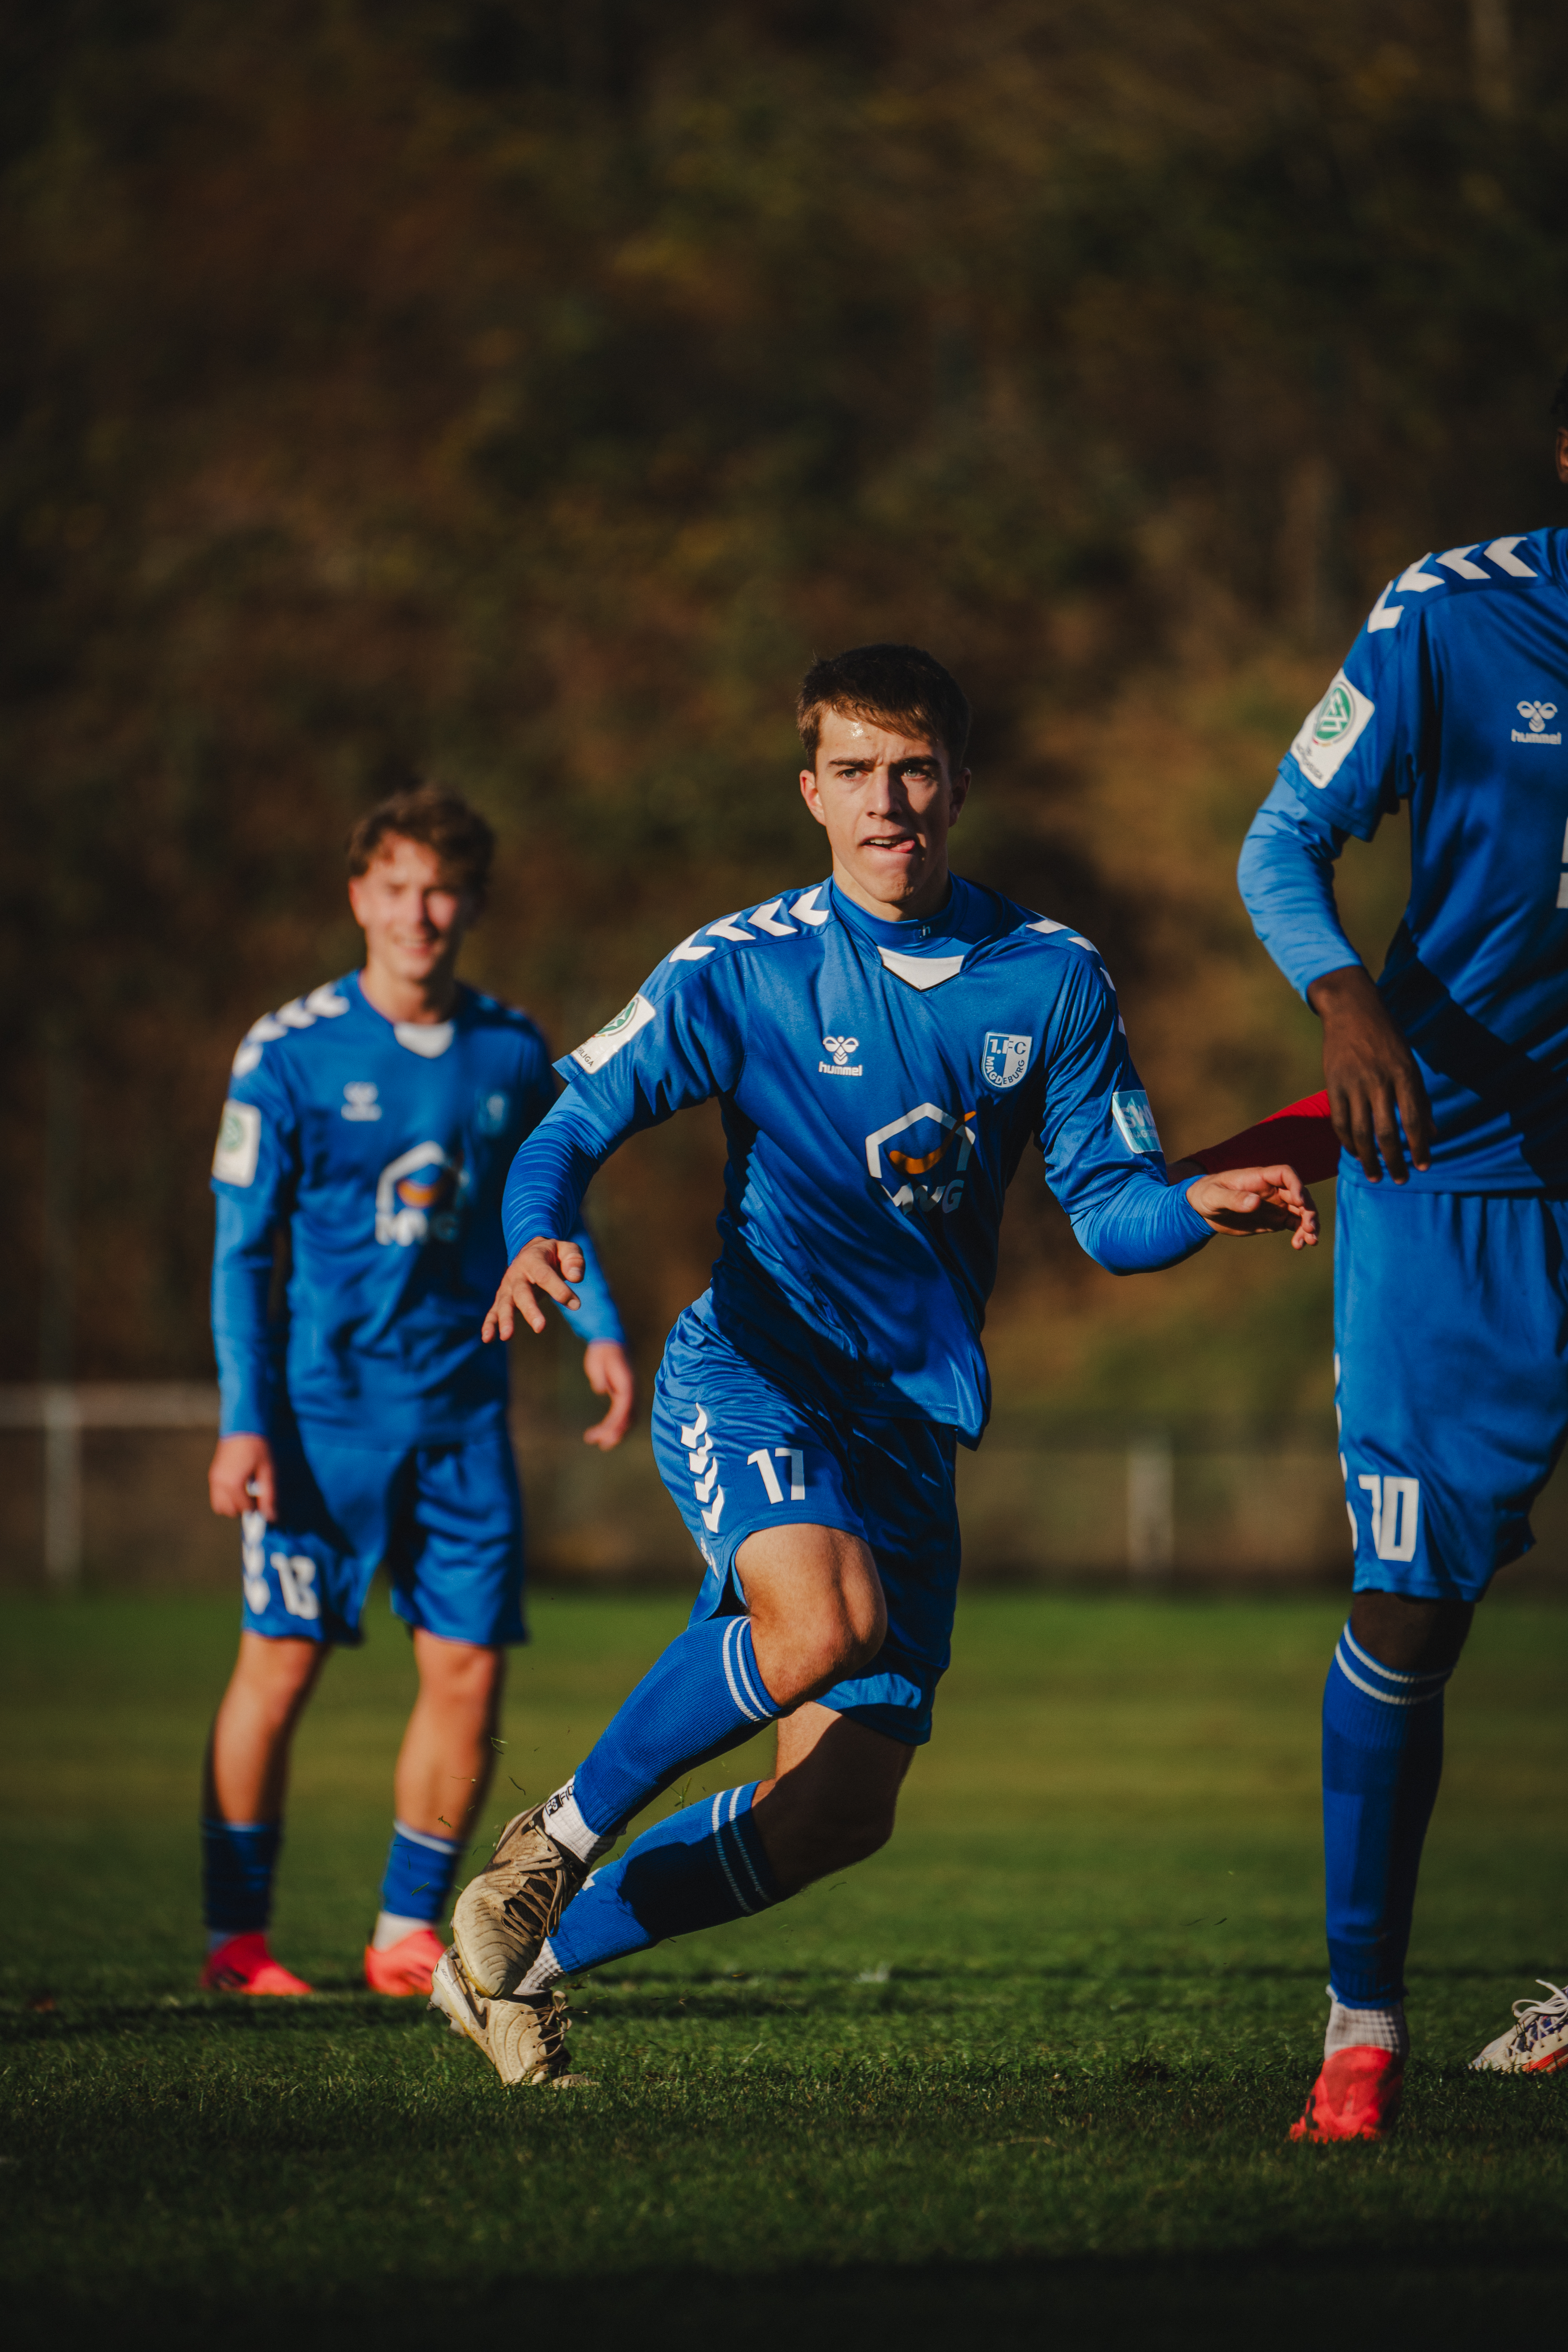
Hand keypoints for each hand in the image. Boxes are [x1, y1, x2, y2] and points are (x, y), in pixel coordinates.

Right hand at [209, 1432, 275, 1518]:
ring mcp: (214, 1478)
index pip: (245, 1508)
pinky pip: (216, 1494)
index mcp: (233, 1484)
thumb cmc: (259, 1447)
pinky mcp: (213, 1474)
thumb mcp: (268, 1471)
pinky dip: (227, 1496)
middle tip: (256, 1495)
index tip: (265, 1498)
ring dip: (233, 1504)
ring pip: (220, 1505)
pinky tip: (240, 1485)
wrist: (244, 1424)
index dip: (258, 1506)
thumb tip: (272, 1517)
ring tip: (247, 1492)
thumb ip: (269, 1496)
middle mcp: (219, 1483)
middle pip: (229, 1511)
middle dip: (243, 1507)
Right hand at [482, 1237, 584, 1342]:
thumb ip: (574, 1260)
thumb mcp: (567, 1250)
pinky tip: (488, 1339)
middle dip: (530, 1310)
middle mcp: (517, 1273)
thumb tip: (576, 1278)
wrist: (531, 1251)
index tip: (575, 1304)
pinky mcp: (502, 1297)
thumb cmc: (554, 1254)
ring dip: (505, 1320)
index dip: (559, 1290)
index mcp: (534, 1260)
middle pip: (522, 1292)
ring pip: (505, 1303)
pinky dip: (489, 1324)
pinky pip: (494, 1311)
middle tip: (540, 1328)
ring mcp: (507, 1286)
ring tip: (507, 1337)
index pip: (545, 1275)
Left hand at [580, 1340, 635, 1450]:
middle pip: (628, 1417)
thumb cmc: (602, 1352)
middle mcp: (632, 1391)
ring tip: (598, 1442)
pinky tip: (603, 1431)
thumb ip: (600, 1376)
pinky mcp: (623, 1396)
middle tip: (600, 1443)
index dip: (617, 1423)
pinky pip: (623, 1415)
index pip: (624, 1408)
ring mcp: (629, 1394)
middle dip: (616, 1433)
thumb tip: (601, 1389)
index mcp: (627, 1383)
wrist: (609, 1342)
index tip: (604, 1434)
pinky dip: (615, 1425)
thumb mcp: (597, 1361)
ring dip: (616, 1432)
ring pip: (627, 1419)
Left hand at [1184, 1164, 1318, 1247]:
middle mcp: (1272, 1189)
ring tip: (1309, 1241)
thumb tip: (1256, 1202)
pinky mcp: (1275, 1219)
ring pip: (1302, 1211)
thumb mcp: (1214, 1197)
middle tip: (1309, 1228)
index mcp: (1259, 1177)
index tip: (1300, 1201)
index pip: (1285, 1174)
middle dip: (1309, 1210)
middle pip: (1300, 1194)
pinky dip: (1301, 1233)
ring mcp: (1276, 1204)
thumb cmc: (1206, 1195)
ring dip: (1309, 1224)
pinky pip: (1294, 1224)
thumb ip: (1234, 1199)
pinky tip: (1300, 1245)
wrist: (1202, 1209)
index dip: (1297, 1185)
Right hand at [1307, 963, 1432, 1182]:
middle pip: (1386, 1132)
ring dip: (1369, 1159)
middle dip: (1395, 1161)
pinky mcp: (1333, 1084)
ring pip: (1360, 1132)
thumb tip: (1433, 1133)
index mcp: (1403, 1073)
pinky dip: (1348, 1142)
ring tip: (1376, 1176)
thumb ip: (1420, 1098)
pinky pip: (1340, 1122)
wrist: (1350, 1009)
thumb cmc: (1387, 1036)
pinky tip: (1356, 1154)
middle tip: (1401, 1179)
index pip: (1413, 1119)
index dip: (1420, 1146)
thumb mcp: (1410, 1061)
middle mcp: (1379, 1080)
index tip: (1425, 1165)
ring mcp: (1353, 1083)